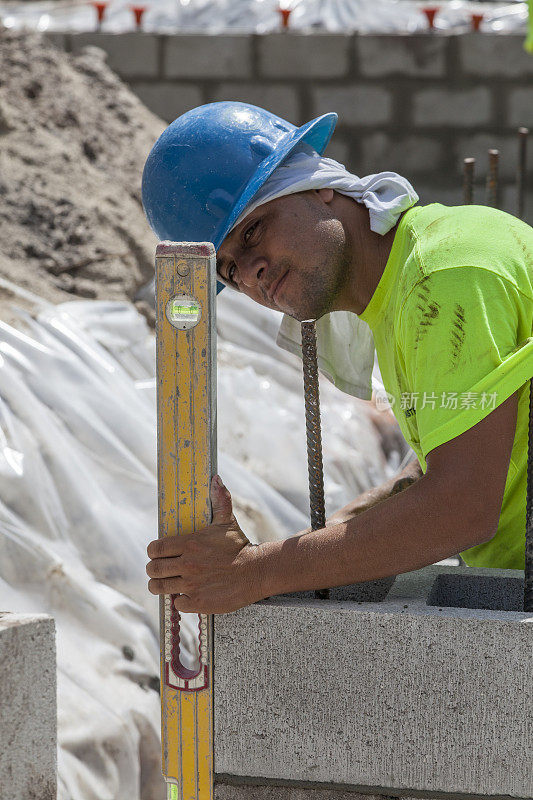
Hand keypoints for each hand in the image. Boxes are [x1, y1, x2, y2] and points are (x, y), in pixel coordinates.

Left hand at [146, 475, 262, 613]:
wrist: (257, 572)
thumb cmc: (240, 546)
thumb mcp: (228, 522)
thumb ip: (220, 500)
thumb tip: (216, 478)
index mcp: (189, 544)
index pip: (155, 548)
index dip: (153, 551)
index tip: (159, 553)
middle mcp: (187, 565)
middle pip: (152, 569)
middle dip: (153, 569)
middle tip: (161, 569)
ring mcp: (192, 585)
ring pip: (158, 587)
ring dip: (161, 585)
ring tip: (168, 583)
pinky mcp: (198, 602)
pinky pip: (177, 604)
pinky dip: (180, 600)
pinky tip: (188, 594)